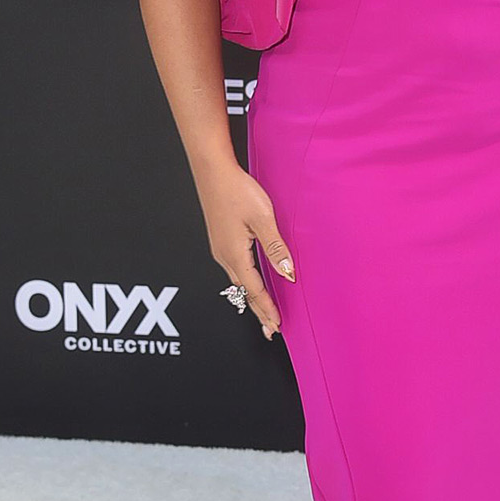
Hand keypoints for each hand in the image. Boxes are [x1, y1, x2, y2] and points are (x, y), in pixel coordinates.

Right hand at [196, 159, 295, 340]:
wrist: (213, 171)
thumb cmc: (236, 190)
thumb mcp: (262, 218)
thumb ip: (275, 247)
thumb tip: (286, 272)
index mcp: (234, 254)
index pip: (254, 291)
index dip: (267, 309)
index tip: (277, 325)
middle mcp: (224, 255)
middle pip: (244, 291)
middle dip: (258, 311)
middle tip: (270, 330)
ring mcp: (220, 248)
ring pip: (238, 281)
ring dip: (251, 298)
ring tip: (263, 311)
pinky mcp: (220, 239)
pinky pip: (234, 268)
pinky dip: (245, 282)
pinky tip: (250, 282)